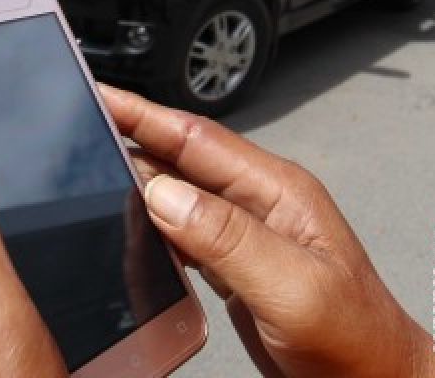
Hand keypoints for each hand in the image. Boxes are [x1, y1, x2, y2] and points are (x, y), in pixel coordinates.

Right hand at [102, 85, 434, 377]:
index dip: (142, 114)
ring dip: (135, 179)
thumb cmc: (355, 340)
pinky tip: (127, 226)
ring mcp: (249, 232)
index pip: (196, 139)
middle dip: (130, 136)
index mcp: (278, 191)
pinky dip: (149, 223)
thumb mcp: (292, 287)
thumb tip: (164, 194)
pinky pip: (182, 231)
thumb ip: (227, 239)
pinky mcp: (237, 264)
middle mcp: (261, 203)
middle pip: (182, 157)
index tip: (99, 94)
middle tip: (80, 127)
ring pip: (178, 192)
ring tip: (91, 168)